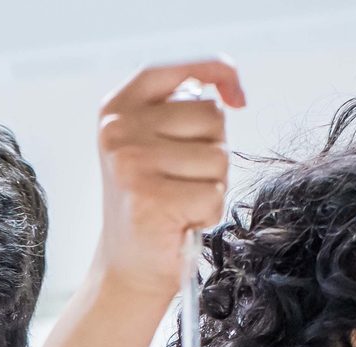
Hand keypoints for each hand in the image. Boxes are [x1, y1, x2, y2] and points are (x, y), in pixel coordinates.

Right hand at [92, 59, 243, 301]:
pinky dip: (208, 214)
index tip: (237, 97)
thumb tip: (230, 95)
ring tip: (180, 202)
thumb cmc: (152, 205)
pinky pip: (215, 194)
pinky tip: (181, 222)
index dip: (219, 73)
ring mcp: (131, 163)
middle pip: (211, 116)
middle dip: (212, 151)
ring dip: (211, 185)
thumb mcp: (155, 145)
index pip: (181, 68)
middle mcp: (118, 129)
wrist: (129, 269)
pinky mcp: (149, 198)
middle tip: (182, 180)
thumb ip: (181, 111)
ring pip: (218, 156)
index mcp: (117, 107)